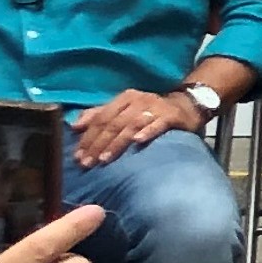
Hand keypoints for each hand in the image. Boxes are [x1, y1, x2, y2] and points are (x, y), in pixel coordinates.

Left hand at [70, 88, 194, 169]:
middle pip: (113, 123)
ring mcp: (154, 107)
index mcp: (123, 99)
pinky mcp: (171, 115)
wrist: (186, 106)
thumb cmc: (150, 112)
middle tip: (88, 163)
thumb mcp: (124, 110)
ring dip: (117, 143)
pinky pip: (157, 124)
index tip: (77, 156)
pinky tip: (138, 142)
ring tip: (105, 159)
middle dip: (98, 144)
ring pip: (131, 125)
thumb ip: (100, 116)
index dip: (88, 137)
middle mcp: (137, 100)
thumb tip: (75, 126)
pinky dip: (147, 132)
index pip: (100, 118)